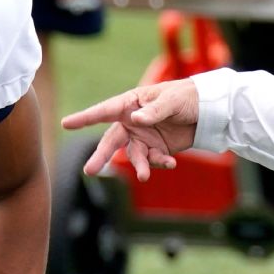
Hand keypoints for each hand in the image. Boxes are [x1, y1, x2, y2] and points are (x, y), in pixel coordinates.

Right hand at [61, 79, 198, 180]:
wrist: (207, 110)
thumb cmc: (186, 97)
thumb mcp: (171, 101)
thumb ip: (154, 111)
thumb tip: (136, 119)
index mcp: (131, 103)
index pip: (104, 111)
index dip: (84, 118)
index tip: (66, 123)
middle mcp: (132, 121)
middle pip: (111, 140)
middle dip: (100, 156)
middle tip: (89, 170)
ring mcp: (143, 137)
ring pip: (132, 156)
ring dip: (138, 166)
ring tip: (143, 177)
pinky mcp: (156, 149)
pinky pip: (152, 160)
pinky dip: (159, 164)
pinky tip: (171, 163)